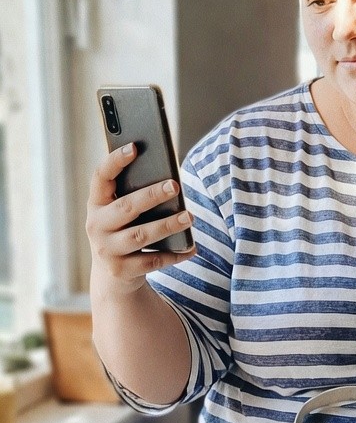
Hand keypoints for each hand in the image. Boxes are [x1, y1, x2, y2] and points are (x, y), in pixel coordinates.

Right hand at [86, 144, 194, 297]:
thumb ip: (134, 195)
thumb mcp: (121, 213)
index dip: (115, 161)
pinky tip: (191, 247)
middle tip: (174, 185)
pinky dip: (175, 254)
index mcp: (96, 204)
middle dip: (151, 195)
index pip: (101, 177)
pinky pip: (153, 261)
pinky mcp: (122, 271)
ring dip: (167, 225)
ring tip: (189, 217)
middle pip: (126, 207)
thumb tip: (168, 181)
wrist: (112, 275)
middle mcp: (97, 226)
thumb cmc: (124, 231)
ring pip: (141, 236)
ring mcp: (108, 250)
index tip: (134, 147)